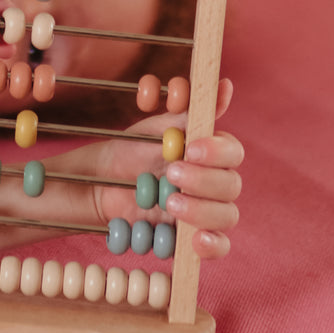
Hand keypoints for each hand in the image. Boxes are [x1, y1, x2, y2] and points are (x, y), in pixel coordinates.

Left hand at [85, 78, 242, 259]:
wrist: (100, 183)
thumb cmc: (130, 150)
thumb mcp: (156, 129)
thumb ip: (189, 111)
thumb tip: (224, 85)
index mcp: (211, 154)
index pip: (233, 152)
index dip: (216, 151)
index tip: (189, 148)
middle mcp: (215, 183)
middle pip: (232, 185)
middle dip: (203, 180)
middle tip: (172, 174)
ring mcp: (207, 212)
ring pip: (227, 215)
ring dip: (202, 210)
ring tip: (169, 202)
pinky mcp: (194, 238)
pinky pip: (218, 247)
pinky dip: (211, 245)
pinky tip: (195, 240)